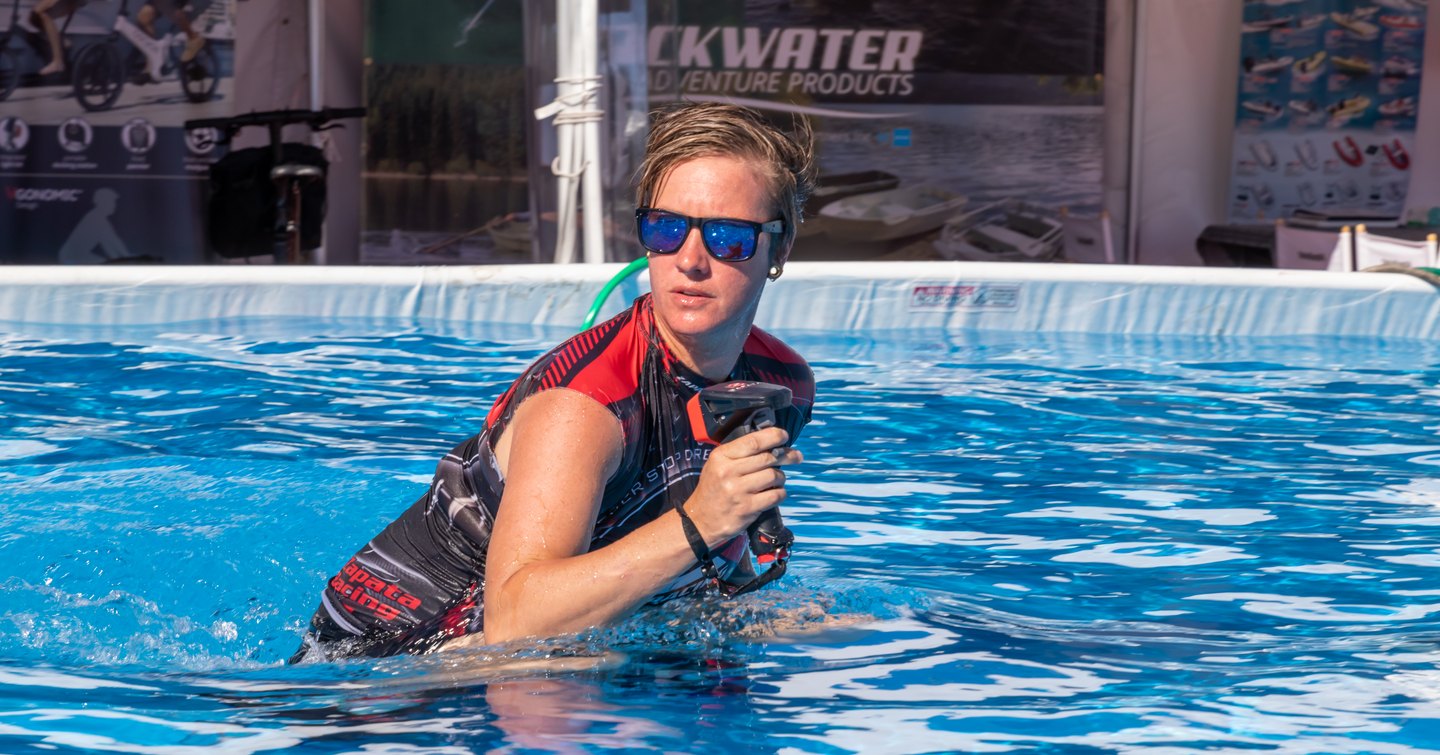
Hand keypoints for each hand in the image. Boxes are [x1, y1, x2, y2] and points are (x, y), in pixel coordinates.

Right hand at [684, 426, 802, 547]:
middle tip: (795, 456)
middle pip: (767, 458)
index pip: (753, 441)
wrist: (701, 520)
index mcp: (721, 457)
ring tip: (776, 479)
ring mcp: (737, 491)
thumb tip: (771, 444)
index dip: (774, 436)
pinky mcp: (747, 508)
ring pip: (773, 476)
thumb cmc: (713, 490)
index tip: (784, 436)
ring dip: (780, 477)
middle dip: (786, 455)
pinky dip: (780, 493)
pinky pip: (775, 496)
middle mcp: (728, 472)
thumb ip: (739, 453)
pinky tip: (775, 493)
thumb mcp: (717, 465)